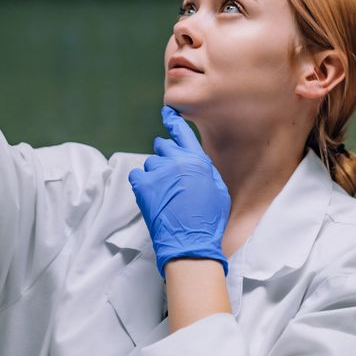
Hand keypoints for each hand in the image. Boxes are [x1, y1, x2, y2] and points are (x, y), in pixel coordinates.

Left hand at [128, 105, 230, 278]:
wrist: (191, 242)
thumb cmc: (209, 219)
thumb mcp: (217, 188)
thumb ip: (203, 168)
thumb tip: (194, 160)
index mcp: (196, 160)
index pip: (181, 133)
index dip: (173, 121)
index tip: (167, 113)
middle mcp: (176, 161)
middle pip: (163, 145)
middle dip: (166, 155)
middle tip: (171, 174)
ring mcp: (157, 173)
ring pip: (151, 162)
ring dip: (156, 172)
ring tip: (165, 192)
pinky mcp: (142, 186)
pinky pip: (137, 175)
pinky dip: (142, 182)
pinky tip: (152, 194)